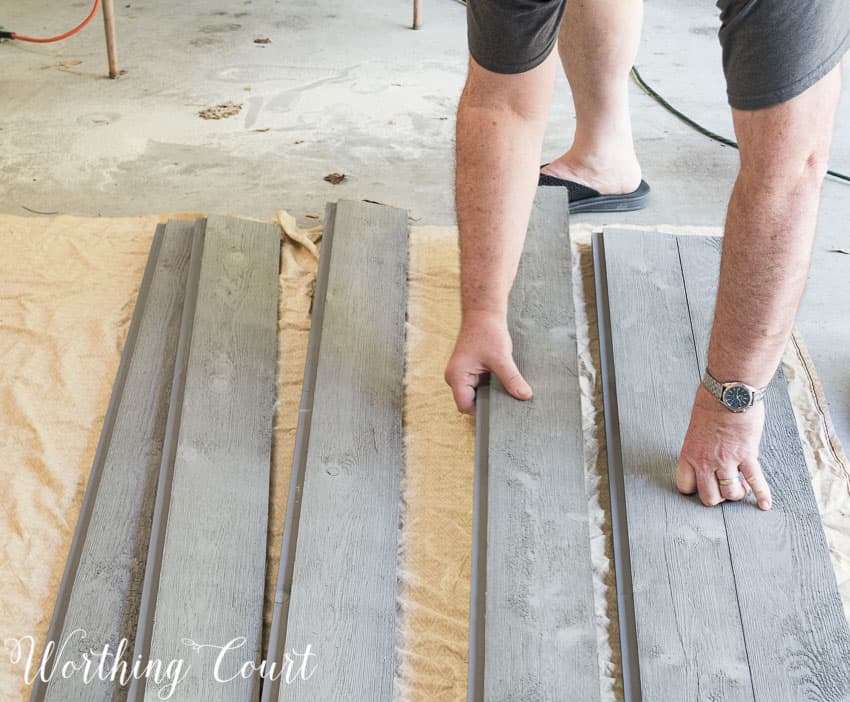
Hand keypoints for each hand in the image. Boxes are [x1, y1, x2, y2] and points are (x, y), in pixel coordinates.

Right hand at [444, 310, 532, 413]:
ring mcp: (460, 374)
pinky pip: (477, 386)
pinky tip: (502, 383)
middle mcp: (454, 377)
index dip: (482, 411)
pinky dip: (489, 387)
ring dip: (489, 394)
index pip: (465, 406)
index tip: (501, 411)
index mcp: (456, 376)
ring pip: (475, 394)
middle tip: (507, 403)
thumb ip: (511, 379)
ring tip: (505, 391)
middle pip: (470, 402)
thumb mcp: (501, 357)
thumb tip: (525, 396)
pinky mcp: (467, 370)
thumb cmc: (487, 332)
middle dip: (487, 403)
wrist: (483, 313)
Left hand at [675, 385, 772, 509]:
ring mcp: (727, 460)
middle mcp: (706, 461)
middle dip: (717, 497)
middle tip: (722, 488)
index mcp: (690, 453)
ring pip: (730, 494)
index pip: (684, 485)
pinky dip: (762, 494)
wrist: (730, 393)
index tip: (702, 484)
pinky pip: (756, 481)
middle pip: (709, 497)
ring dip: (737, 493)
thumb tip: (707, 452)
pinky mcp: (747, 455)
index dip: (694, 488)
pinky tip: (765, 504)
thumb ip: (699, 445)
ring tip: (740, 486)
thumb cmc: (712, 403)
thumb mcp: (696, 427)